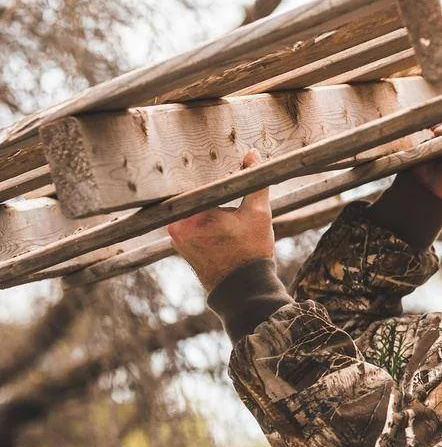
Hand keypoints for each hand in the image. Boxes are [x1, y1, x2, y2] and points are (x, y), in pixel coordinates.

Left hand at [167, 149, 274, 293]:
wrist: (245, 291)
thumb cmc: (251, 254)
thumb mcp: (259, 213)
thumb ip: (254, 182)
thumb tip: (254, 156)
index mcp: (191, 212)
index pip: (202, 184)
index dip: (216, 180)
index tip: (223, 177)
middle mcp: (177, 225)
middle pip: (196, 198)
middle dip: (213, 197)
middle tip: (228, 200)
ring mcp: (177, 239)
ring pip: (194, 213)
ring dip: (208, 211)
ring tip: (226, 218)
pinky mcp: (182, 250)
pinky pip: (193, 228)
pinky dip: (205, 226)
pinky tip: (221, 231)